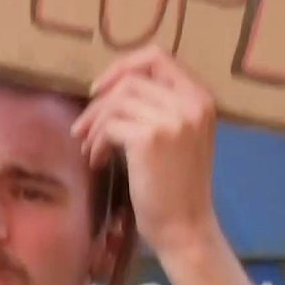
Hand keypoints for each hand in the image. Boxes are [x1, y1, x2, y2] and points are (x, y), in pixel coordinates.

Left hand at [71, 45, 218, 255]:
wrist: (185, 228)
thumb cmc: (177, 189)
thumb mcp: (179, 138)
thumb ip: (159, 108)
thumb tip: (110, 89)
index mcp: (201, 97)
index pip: (157, 56)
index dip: (122, 67)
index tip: (99, 89)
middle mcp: (192, 102)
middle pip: (130, 79)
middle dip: (99, 103)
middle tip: (83, 130)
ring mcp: (173, 119)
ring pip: (115, 101)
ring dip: (94, 125)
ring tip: (90, 149)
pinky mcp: (150, 138)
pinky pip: (109, 126)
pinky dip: (96, 142)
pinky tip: (97, 161)